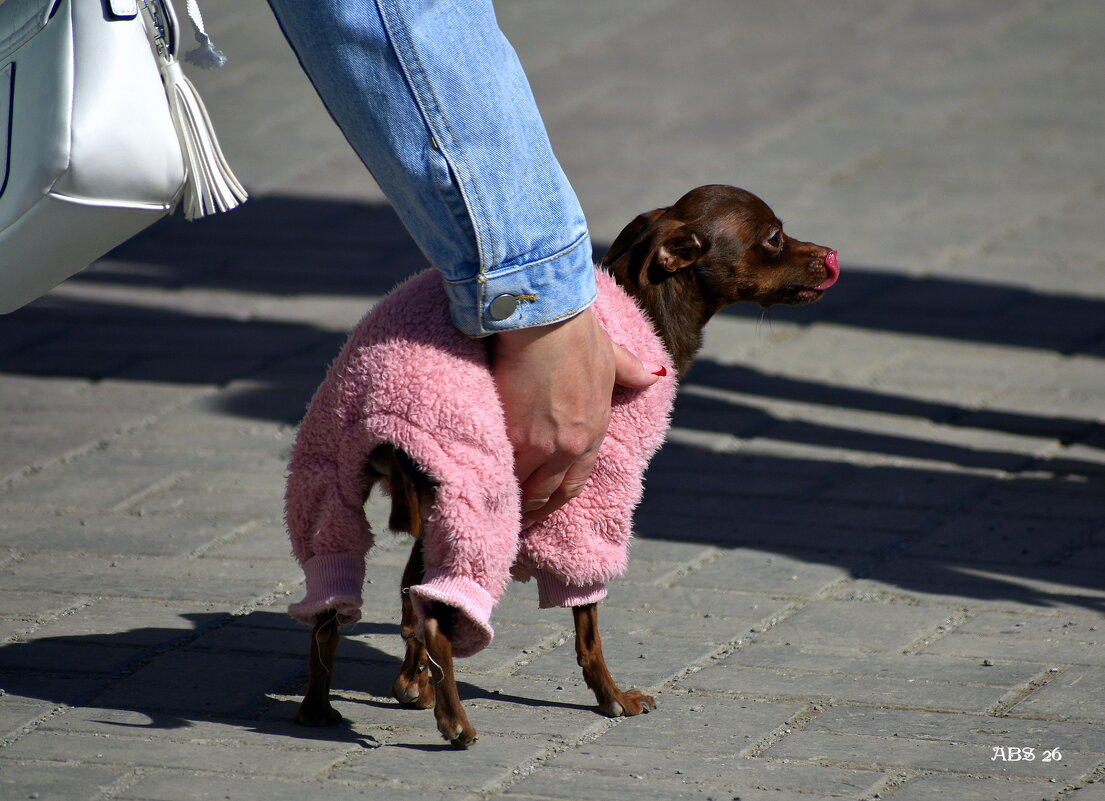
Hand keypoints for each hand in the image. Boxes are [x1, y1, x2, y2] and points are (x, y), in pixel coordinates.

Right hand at [489, 308, 662, 526]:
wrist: (546, 320)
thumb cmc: (576, 332)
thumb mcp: (611, 354)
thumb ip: (631, 371)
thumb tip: (655, 376)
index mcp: (594, 430)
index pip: (575, 482)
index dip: (556, 499)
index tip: (540, 508)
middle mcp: (572, 445)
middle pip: (549, 494)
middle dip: (532, 511)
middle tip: (514, 520)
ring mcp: (544, 445)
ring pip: (525, 489)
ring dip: (512, 502)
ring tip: (495, 509)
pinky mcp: (516, 436)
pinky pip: (505, 471)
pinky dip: (496, 483)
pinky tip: (484, 489)